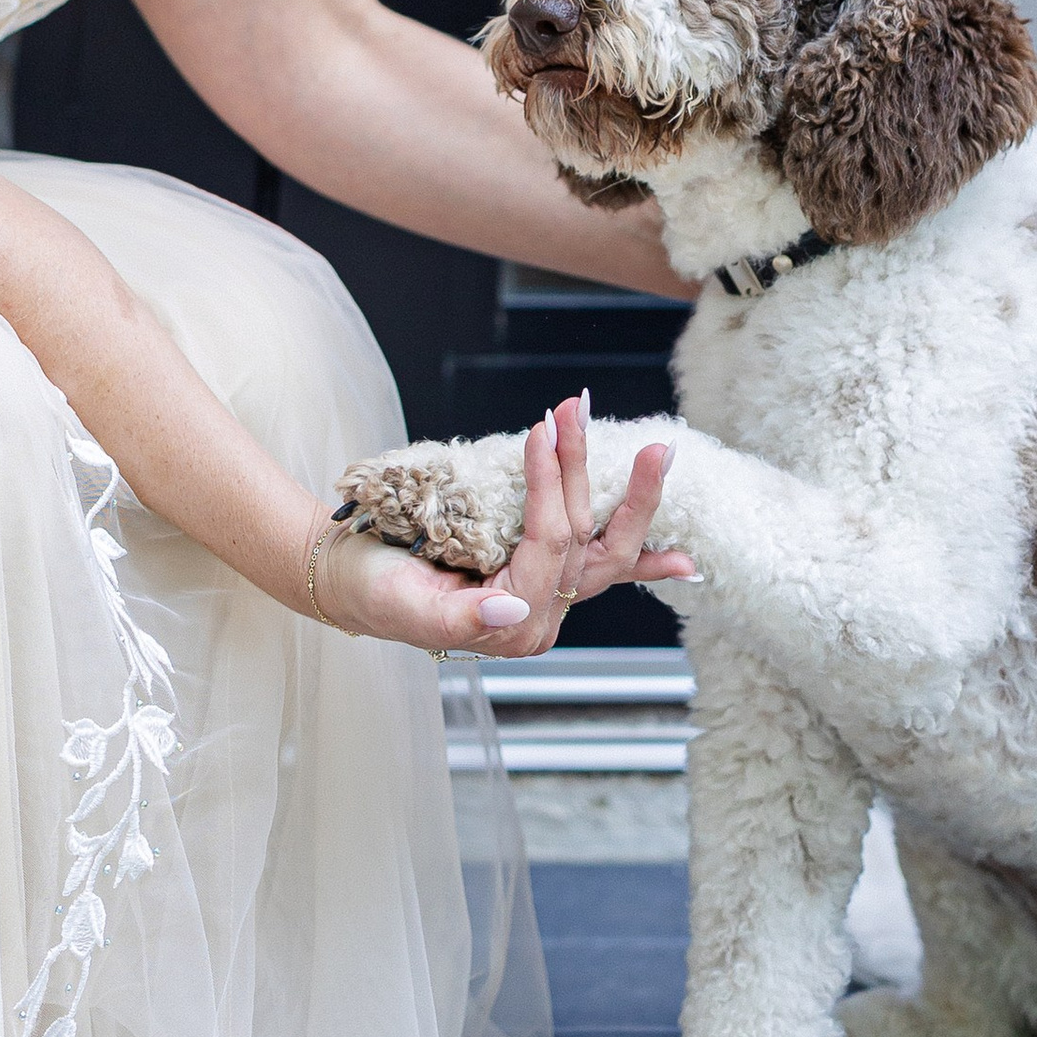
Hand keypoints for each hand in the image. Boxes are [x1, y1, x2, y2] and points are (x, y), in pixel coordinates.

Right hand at [308, 399, 693, 656]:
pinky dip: (646, 564)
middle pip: (585, 540)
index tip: (542, 427)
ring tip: (657, 452)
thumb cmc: (371, 586)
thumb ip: (461, 616)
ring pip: (606, 550)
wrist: (351, 582)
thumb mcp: (403, 602)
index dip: (550, 484)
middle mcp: (541, 618)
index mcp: (511, 626)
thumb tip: (515, 605)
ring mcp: (549, 602)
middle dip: (587, 473)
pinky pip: (605, 572)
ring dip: (631, 499)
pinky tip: (685, 559)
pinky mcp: (546, 583)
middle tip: (582, 410)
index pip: (549, 543)